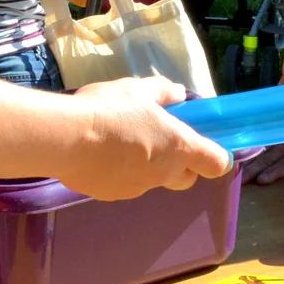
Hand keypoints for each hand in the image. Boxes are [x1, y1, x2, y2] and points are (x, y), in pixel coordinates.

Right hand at [56, 75, 229, 200]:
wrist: (66, 139)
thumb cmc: (109, 109)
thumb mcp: (138, 89)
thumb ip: (163, 92)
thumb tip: (178, 94)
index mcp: (179, 147)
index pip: (217, 164)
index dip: (216, 156)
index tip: (206, 145)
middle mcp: (164, 173)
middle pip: (187, 177)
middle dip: (181, 163)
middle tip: (161, 139)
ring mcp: (139, 188)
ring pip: (155, 180)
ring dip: (148, 166)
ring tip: (122, 142)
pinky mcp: (113, 195)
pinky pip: (127, 184)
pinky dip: (122, 172)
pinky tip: (102, 154)